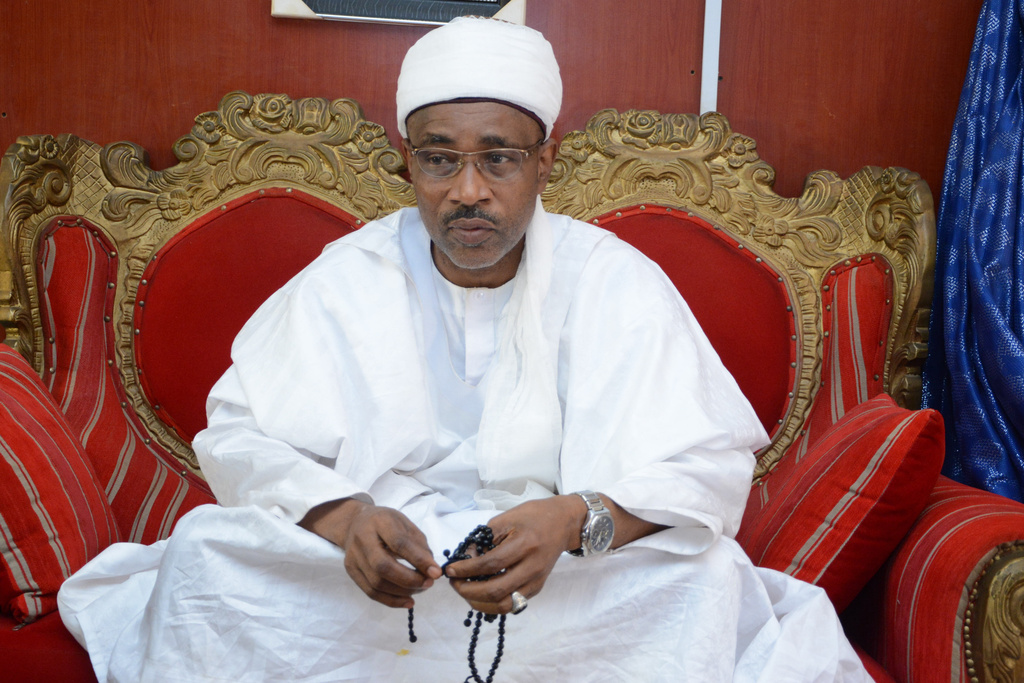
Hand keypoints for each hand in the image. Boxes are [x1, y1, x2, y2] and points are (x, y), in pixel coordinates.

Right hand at [299, 498, 442, 608]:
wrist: (355, 523)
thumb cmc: (386, 523)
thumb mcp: (405, 524)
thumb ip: (419, 545)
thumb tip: (431, 570)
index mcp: (379, 521)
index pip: (399, 543)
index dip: (419, 560)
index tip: (436, 573)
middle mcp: (362, 539)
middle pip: (383, 566)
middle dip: (409, 579)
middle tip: (428, 583)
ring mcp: (353, 557)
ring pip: (377, 583)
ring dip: (403, 591)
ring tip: (421, 589)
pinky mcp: (351, 571)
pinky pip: (370, 592)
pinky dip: (391, 600)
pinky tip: (408, 601)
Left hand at [443, 495, 583, 613]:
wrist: (563, 523)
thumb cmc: (533, 516)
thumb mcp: (505, 520)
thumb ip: (483, 540)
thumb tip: (463, 559)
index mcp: (524, 544)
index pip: (490, 565)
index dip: (466, 570)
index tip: (450, 571)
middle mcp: (532, 567)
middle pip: (496, 591)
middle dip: (468, 591)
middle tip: (454, 583)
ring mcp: (536, 581)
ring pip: (504, 605)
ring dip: (479, 603)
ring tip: (466, 591)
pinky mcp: (537, 588)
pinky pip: (512, 605)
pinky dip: (493, 603)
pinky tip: (481, 594)